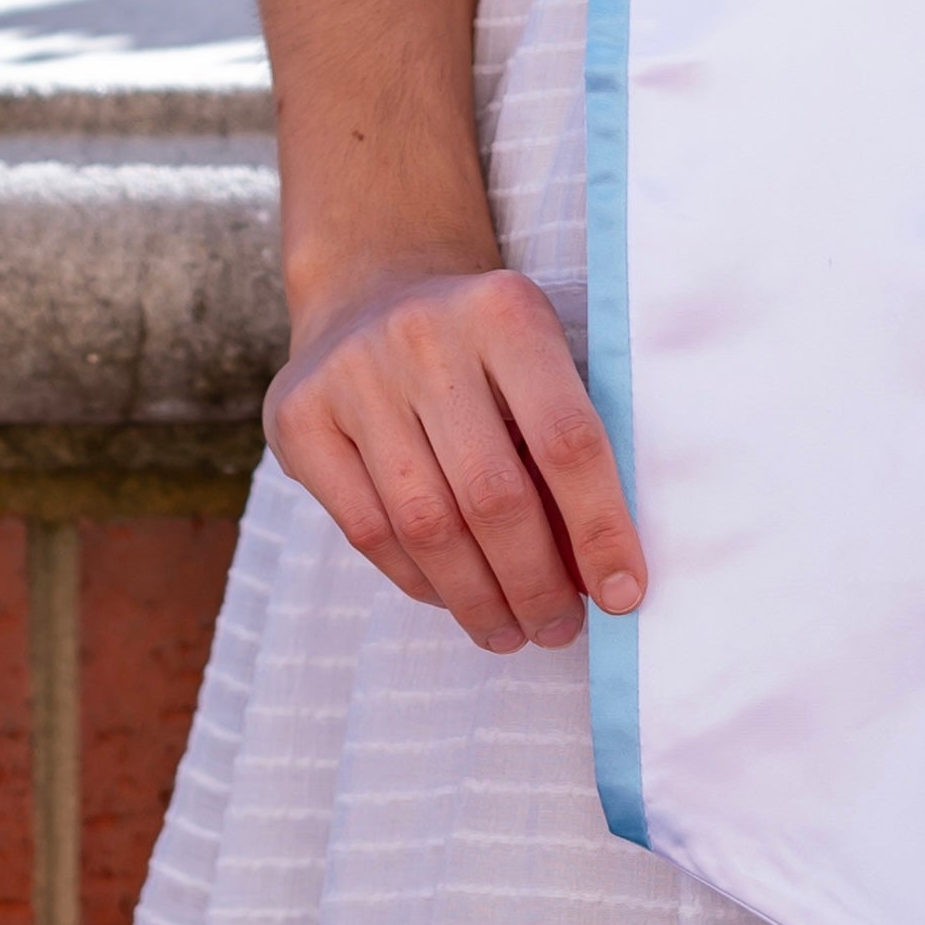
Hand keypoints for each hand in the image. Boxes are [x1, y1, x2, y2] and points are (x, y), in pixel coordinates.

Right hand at [264, 255, 647, 652]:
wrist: (372, 292)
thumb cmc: (480, 350)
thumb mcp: (536, 361)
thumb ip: (564, 450)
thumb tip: (602, 575)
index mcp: (504, 311)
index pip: (566, 438)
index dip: (599, 527)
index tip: (624, 593)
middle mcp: (425, 333)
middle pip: (493, 494)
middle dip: (535, 582)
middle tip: (560, 629)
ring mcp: (353, 374)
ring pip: (427, 525)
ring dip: (478, 598)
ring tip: (513, 631)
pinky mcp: (300, 417)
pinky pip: (368, 531)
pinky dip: (420, 582)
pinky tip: (453, 599)